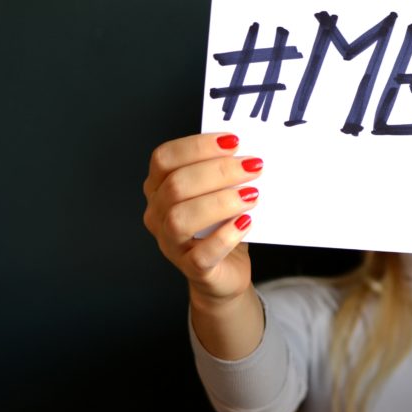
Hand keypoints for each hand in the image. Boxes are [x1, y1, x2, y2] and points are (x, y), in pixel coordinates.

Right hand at [142, 133, 261, 303]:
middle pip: (176, 185)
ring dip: (220, 202)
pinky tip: (245, 223)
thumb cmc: (221, 224)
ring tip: (252, 195)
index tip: (233, 141)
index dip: (196, 146)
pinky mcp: (192, 268)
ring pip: (181, 218)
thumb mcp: (217, 192)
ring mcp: (170, 243)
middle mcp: (158, 214)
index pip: (164, 158)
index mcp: (159, 187)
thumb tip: (248, 153)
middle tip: (253, 167)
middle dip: (218, 171)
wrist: (227, 269)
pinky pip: (201, 254)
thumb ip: (222, 172)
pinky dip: (225, 236)